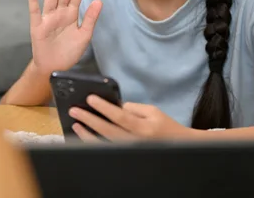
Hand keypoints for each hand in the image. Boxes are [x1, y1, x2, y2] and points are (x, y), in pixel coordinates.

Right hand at [28, 0, 102, 75]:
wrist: (55, 68)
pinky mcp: (38, 27)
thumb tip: (99, 1)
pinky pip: (34, 11)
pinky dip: (32, 0)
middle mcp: (59, 13)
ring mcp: (48, 18)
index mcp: (71, 14)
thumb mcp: (84, 35)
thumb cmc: (69, 52)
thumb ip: (90, 18)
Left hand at [68, 95, 193, 140]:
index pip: (119, 116)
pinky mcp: (125, 155)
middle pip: (107, 130)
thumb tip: (114, 107)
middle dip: (89, 120)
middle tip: (74, 110)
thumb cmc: (165, 125)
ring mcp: (128, 150)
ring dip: (87, 134)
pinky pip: (106, 149)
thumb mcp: (153, 111)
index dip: (104, 107)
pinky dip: (93, 143)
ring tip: (75, 124)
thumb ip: (133, 108)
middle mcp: (134, 141)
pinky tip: (84, 135)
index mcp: (143, 128)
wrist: (178, 146)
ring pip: (104, 144)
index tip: (90, 98)